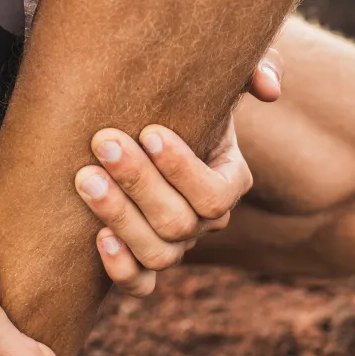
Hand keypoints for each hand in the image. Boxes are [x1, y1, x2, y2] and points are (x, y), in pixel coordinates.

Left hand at [73, 49, 281, 295]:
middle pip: (180, 223)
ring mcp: (174, 246)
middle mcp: (205, 221)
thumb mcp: (215, 77)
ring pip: (159, 254)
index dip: (184, 169)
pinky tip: (97, 237)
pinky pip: (140, 285)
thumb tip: (269, 89)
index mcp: (230, 180)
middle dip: (139, 183)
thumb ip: (250, 70)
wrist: (128, 125)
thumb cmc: (175, 96)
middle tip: (103, 143)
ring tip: (85, 179)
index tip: (150, 131)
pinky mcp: (140, 263)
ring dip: (120, 218)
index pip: (216, 194)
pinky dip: (121, 269)